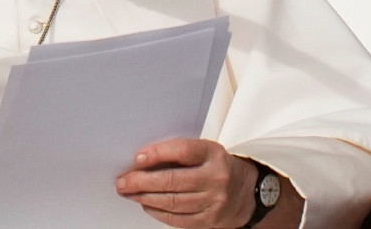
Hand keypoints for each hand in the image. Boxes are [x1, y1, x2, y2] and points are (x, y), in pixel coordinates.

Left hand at [116, 138, 257, 228]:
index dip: (158, 153)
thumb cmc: (217, 168)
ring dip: (145, 198)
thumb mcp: (205, 152)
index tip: (137, 158)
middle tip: (123, 182)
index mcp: (213, 154)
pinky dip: (158, 213)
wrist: (247, 193)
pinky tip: (146, 206)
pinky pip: (178, 219)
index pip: (182, 150)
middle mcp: (215, 177)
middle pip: (173, 180)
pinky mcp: (210, 220)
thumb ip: (178, 153)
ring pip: (172, 202)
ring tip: (129, 193)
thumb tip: (142, 160)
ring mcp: (214, 201)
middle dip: (142, 182)